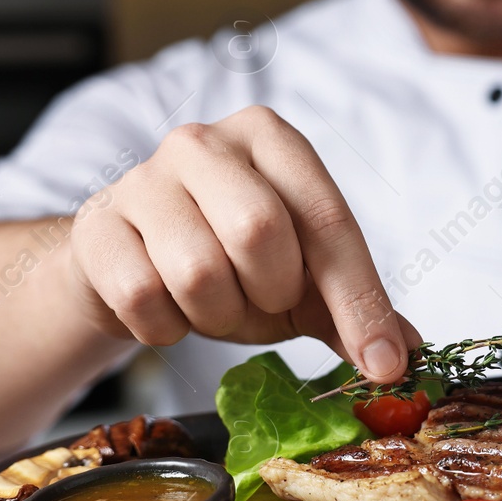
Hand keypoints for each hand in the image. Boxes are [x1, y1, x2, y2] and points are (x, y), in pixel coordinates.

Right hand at [66, 105, 417, 380]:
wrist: (124, 268)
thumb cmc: (224, 263)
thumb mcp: (297, 280)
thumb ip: (349, 308)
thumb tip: (404, 353)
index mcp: (270, 139)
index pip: (327, 219)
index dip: (360, 299)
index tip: (383, 361)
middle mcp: (204, 141)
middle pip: (260, 232)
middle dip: (270, 293)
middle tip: (261, 300)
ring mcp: (142, 178)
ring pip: (198, 272)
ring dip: (216, 315)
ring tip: (211, 302)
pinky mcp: (97, 225)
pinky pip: (144, 299)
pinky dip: (166, 328)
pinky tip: (166, 309)